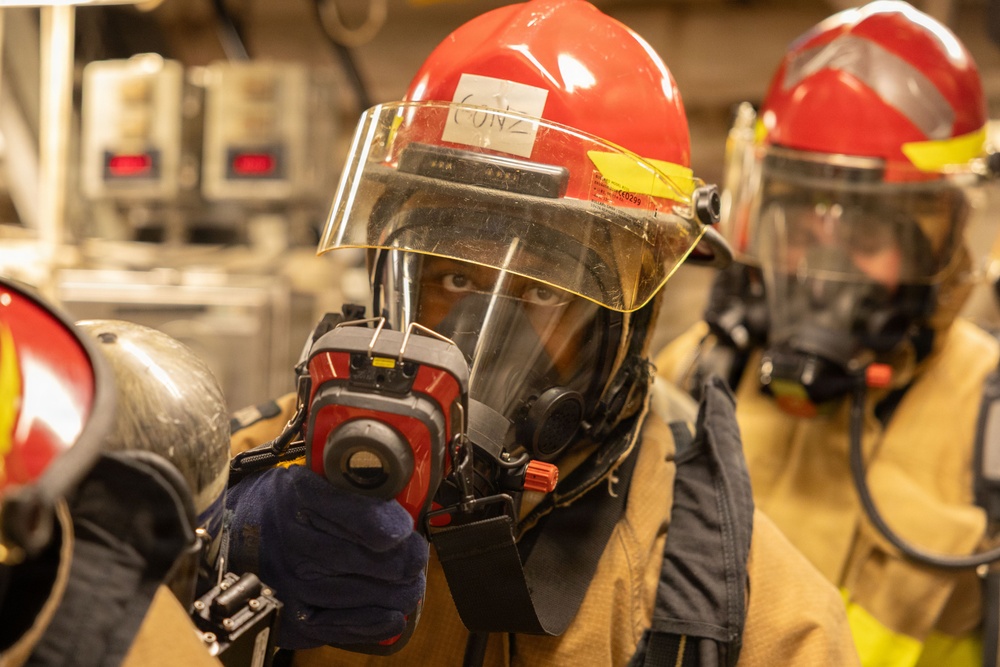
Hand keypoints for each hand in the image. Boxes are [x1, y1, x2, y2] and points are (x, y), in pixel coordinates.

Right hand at [225, 464, 428, 649]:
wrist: (223, 544)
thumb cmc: (273, 508)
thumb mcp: (303, 479)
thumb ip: (346, 485)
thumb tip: (397, 490)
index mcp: (300, 497)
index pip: (359, 514)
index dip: (391, 524)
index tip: (404, 528)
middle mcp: (296, 542)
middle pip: (370, 557)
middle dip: (405, 559)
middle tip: (416, 556)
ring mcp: (295, 584)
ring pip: (365, 592)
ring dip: (398, 590)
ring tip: (410, 583)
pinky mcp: (294, 618)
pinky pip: (344, 625)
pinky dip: (375, 621)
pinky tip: (392, 613)